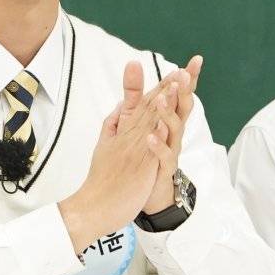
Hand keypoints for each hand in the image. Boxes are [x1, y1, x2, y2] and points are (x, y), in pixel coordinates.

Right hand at [58, 76, 177, 254]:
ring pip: (149, 123)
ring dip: (163, 103)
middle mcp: (127, 137)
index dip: (159, 88)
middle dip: (165, 87)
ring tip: (176, 85)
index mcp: (121, 132)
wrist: (93, 206)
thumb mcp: (104, 147)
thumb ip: (113, 126)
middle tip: (181, 69)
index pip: (141, 105)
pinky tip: (164, 122)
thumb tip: (121, 107)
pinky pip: (148, 149)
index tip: (174, 71)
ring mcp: (132, 151)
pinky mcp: (137, 168)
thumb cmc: (101, 179)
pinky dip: (155, 135)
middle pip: (148, 108)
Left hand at [116, 56, 202, 213]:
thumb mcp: (138, 122)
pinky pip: (163, 156)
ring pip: (174, 130)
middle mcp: (173, 133)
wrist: (147, 192)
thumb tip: (131, 70)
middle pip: (182, 109)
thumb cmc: (147, 154)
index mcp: (167, 120)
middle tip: (183, 73)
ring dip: (167, 113)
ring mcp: (171, 150)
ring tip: (160, 98)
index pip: (178, 95)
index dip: (187, 78)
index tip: (195, 60)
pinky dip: (157, 145)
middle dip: (183, 91)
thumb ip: (134, 97)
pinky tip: (149, 135)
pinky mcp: (163, 169)